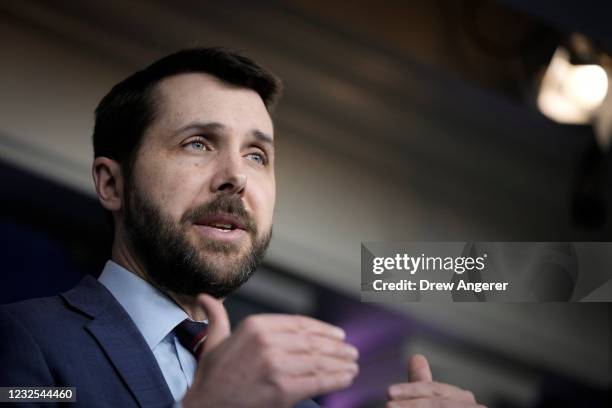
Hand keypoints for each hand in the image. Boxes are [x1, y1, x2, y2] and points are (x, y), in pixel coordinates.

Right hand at [182, 294, 358, 407]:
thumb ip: (217, 317)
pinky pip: (317, 381)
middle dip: (336, 347)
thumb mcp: (214, 341)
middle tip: (351, 351)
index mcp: (255, 326)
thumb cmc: (212, 377)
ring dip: (340, 363)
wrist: (206, 407)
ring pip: (318, 360)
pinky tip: (346, 378)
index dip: (323, 329)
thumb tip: (206, 297)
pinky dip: (336, 379)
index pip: (299, 323)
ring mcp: (276, 366)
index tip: (337, 335)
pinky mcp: (283, 390)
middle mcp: (267, 342)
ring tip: (353, 364)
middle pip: (312, 341)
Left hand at [385, 354, 484, 407]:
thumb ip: (423, 386)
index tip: (388, 392)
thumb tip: (416, 357)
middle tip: (387, 405)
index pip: (436, 390)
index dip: (412, 390)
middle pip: (439, 404)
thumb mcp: (431, 405)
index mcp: (464, 399)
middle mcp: (475, 407)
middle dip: (412, 405)